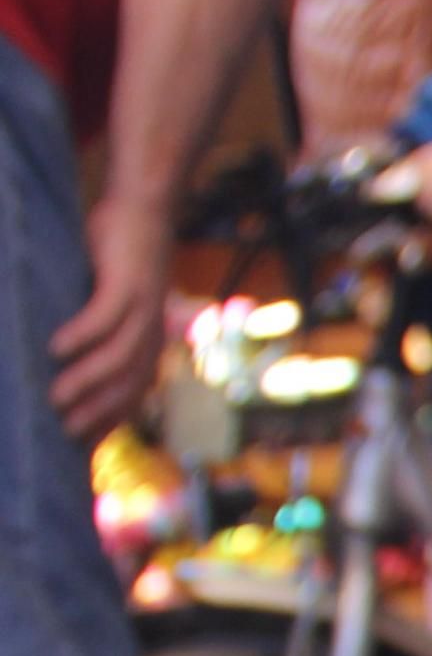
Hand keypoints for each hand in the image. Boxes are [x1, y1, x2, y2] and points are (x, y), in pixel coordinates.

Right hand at [47, 198, 174, 441]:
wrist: (143, 211)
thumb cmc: (117, 260)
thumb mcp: (109, 303)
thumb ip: (95, 332)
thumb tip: (57, 360)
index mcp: (148, 343)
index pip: (132, 394)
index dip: (110, 421)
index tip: (82, 445)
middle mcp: (151, 333)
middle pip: (127, 385)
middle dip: (98, 412)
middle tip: (65, 433)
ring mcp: (143, 309)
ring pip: (118, 357)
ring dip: (88, 381)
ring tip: (56, 398)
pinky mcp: (128, 284)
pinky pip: (106, 317)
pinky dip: (82, 334)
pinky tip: (57, 348)